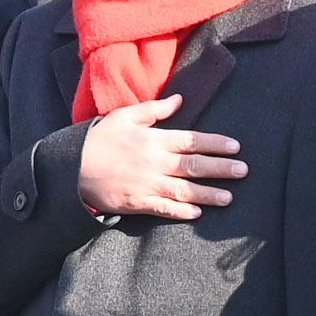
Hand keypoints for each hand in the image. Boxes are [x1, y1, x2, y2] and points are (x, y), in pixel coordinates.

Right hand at [82, 96, 248, 220]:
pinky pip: (164, 209)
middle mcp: (154, 163)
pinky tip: (198, 214)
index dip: (215, 143)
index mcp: (153, 140)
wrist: (71, 169)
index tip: (235, 147)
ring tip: (229, 197)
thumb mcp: (124, 116)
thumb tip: (179, 100)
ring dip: (208, 195)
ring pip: (184, 191)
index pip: (192, 140)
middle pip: (194, 166)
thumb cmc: (99, 140)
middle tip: (243, 171)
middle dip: (221, 169)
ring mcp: (146, 185)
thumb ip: (154, 109)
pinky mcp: (137, 203)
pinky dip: (181, 213)